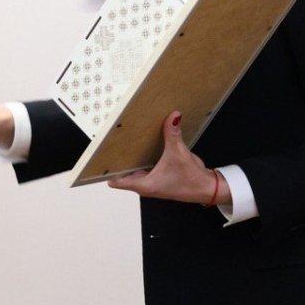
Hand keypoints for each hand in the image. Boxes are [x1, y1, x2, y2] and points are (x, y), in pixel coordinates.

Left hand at [107, 111, 230, 207]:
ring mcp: (151, 181)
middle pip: (123, 171)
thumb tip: (173, 116)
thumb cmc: (191, 180)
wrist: (207, 188)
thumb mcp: (179, 153)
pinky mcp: (158, 176)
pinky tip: (142, 142)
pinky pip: (145, 164)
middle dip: (118, 158)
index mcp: (144, 185)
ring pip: (134, 167)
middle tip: (109, 141)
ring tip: (123, 139)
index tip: (97, 160)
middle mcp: (145, 184)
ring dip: (131, 157)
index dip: (105, 171)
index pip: (116, 180)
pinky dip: (142, 155)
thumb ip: (173, 133)